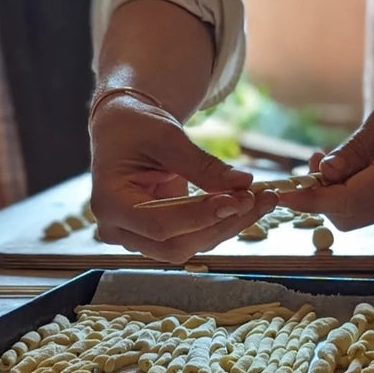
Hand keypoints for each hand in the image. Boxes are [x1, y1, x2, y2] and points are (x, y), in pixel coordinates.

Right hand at [89, 94, 277, 262]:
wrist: (125, 130)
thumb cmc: (136, 127)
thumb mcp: (166, 136)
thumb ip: (202, 164)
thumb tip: (243, 183)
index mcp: (109, 203)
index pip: (158, 224)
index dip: (200, 217)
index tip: (236, 200)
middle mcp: (119, 229)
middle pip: (177, 244)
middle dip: (223, 224)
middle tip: (259, 197)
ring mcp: (138, 237)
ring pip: (192, 245)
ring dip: (231, 224)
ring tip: (264, 198)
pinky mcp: (159, 236)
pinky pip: (196, 236)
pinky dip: (225, 221)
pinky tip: (249, 202)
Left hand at [280, 67, 373, 229]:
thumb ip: (358, 146)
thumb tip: (326, 172)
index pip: (347, 201)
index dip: (311, 201)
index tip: (283, 194)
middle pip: (349, 216)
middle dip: (320, 196)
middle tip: (313, 160)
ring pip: (358, 214)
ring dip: (334, 195)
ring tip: (328, 159)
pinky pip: (371, 205)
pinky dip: (350, 192)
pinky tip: (348, 165)